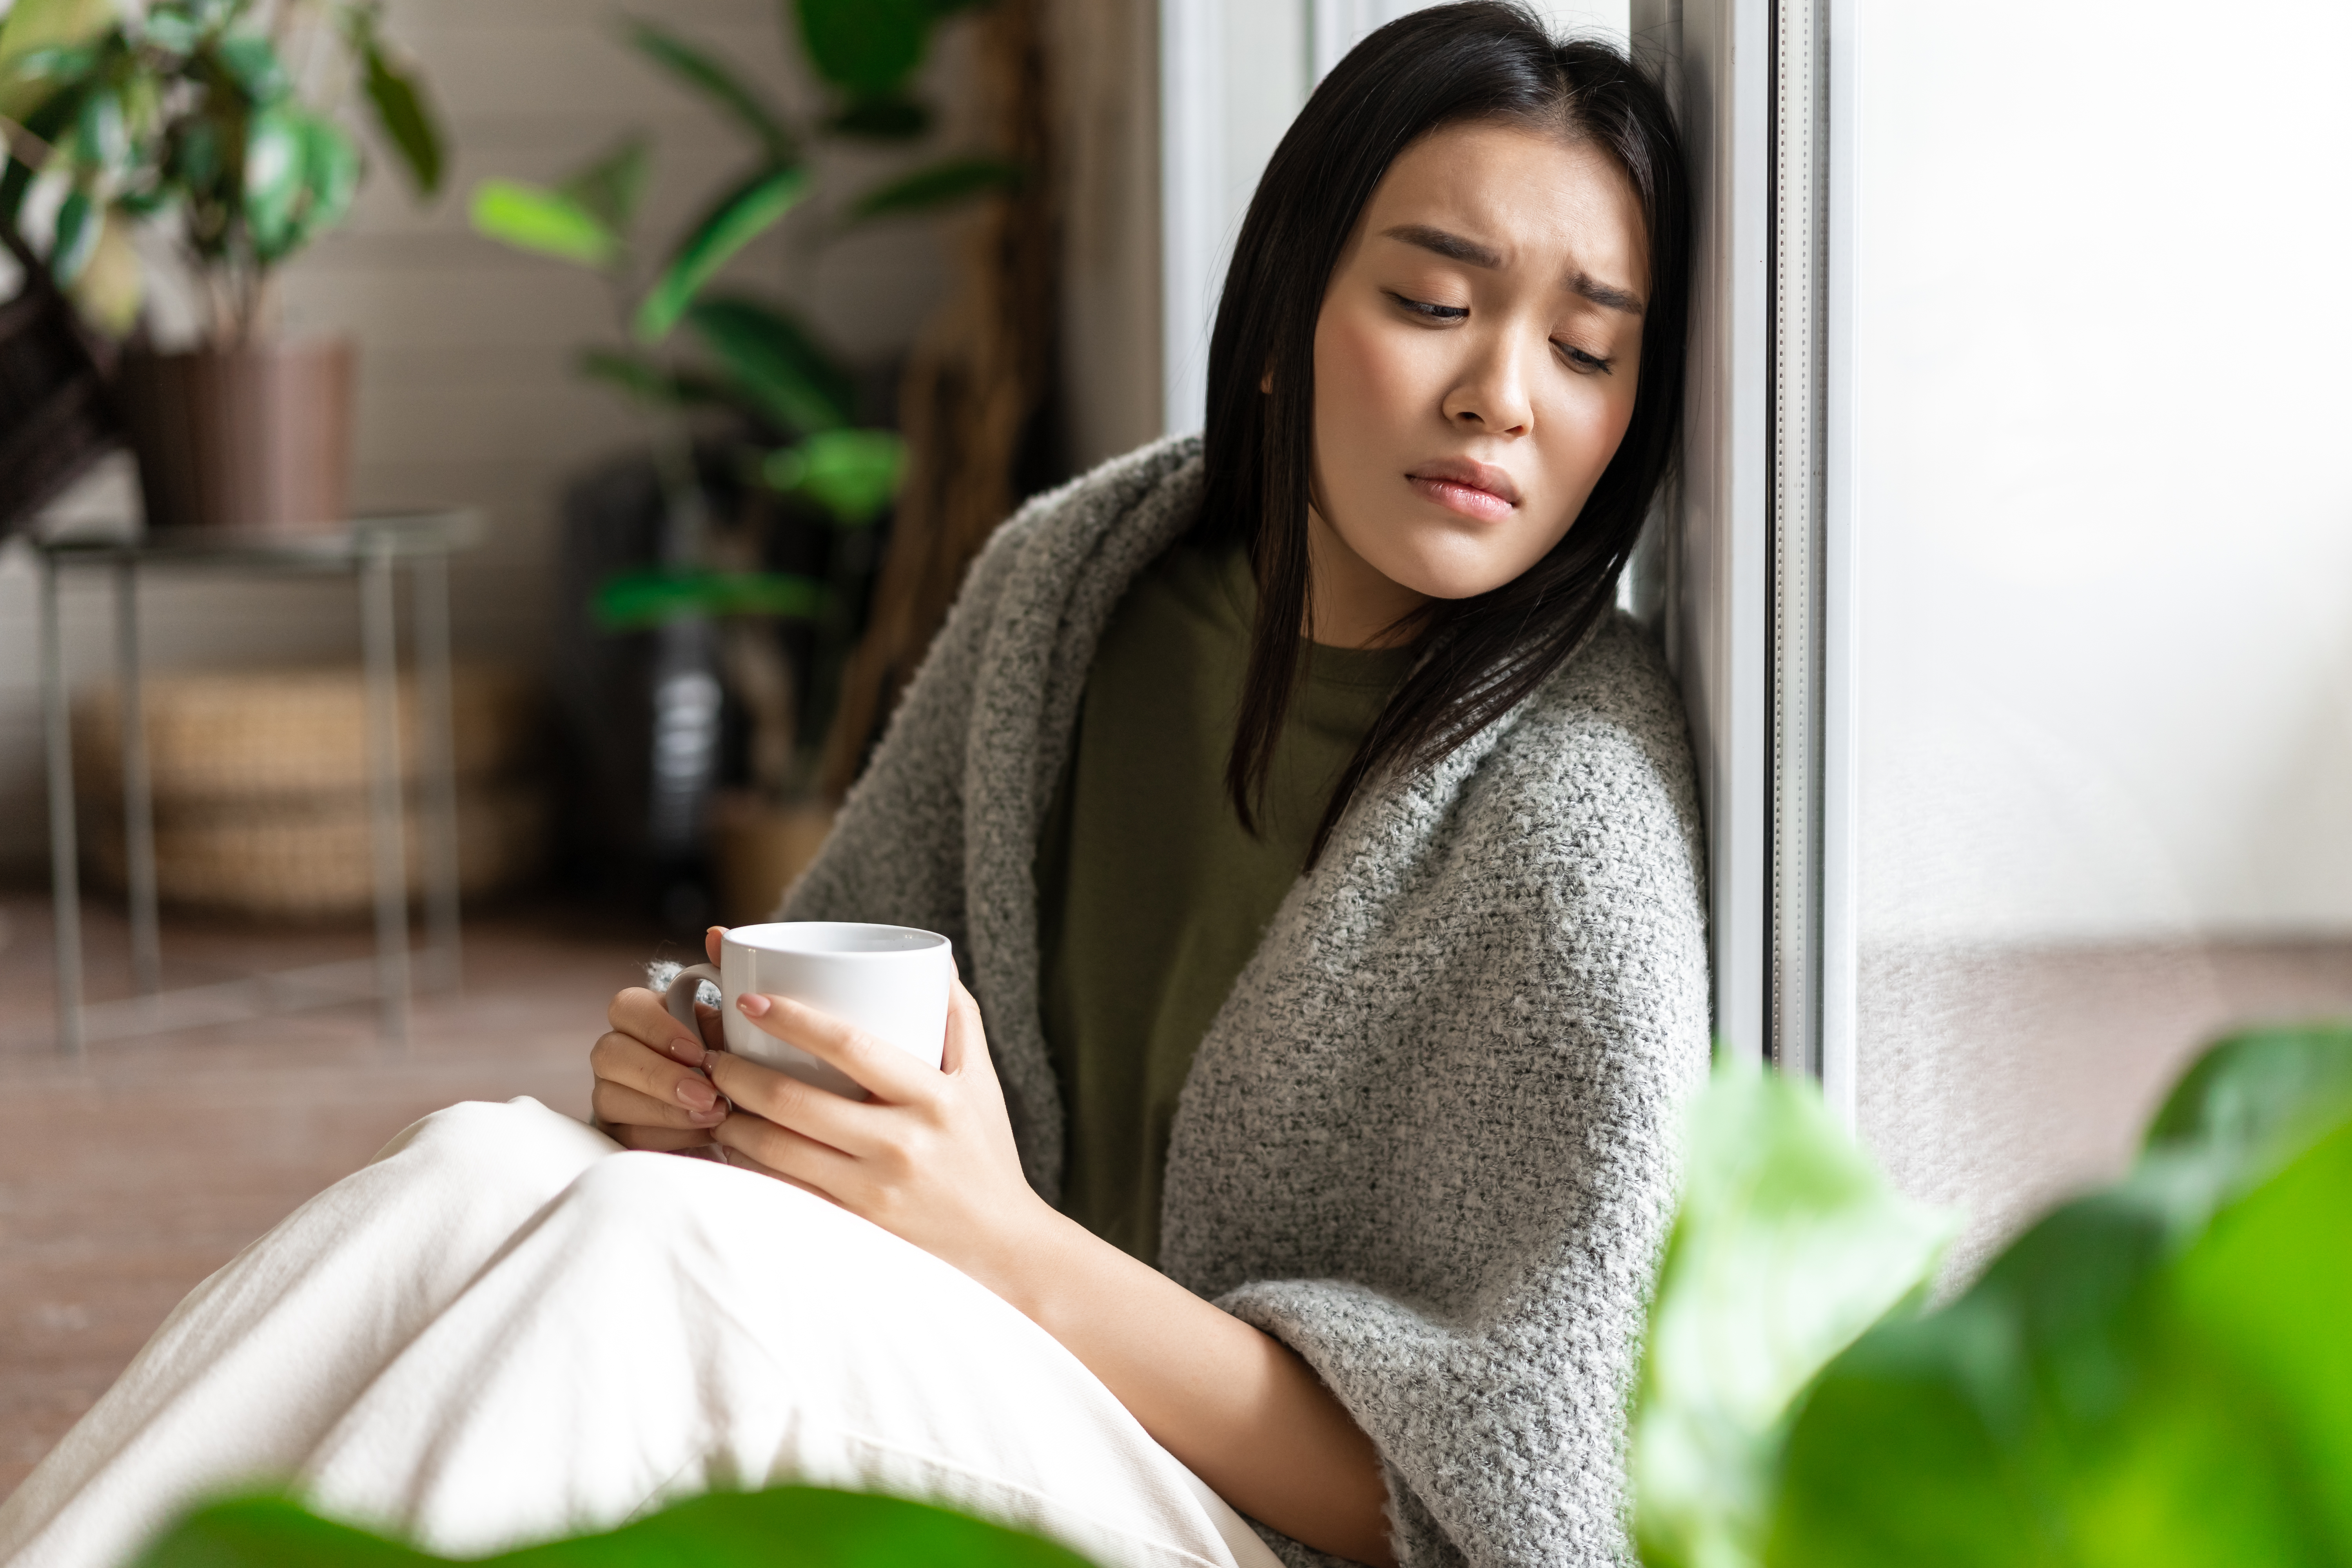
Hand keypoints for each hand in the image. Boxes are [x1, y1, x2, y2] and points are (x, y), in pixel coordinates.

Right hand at [589, 926, 730, 1150]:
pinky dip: (667, 1138)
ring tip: (715, 1117)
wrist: (740, 1106)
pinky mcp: (619, 1131)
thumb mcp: (737, 1017)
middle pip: (609, 1055)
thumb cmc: (733, 1053)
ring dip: (666, 1111)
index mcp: (643, 1016)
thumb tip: (718, 935)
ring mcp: (612, 1092)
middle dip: (659, 1077)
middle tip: (707, 1094)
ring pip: (613, 1099)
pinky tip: (704, 1137)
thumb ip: (728, 973)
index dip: (655, 1028)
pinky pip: (626, 1136)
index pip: (625, 1006)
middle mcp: (618, 1051)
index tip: (696, 1050)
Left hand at [704, 977, 1054, 1289]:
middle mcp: (900, 1145)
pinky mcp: (853, 1229)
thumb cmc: (986, 1155)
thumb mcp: (983, 1082)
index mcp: (931, 1097)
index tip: (749, 1000)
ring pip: (777, 1152)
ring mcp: (872, 1192)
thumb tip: (934, 957)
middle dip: (737, 1073)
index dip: (792, 1019)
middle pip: (795, 1101)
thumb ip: (959, 1016)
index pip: (850, 1045)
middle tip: (711, 1053)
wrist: (1003, 1249)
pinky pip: (784, 1193)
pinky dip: (748, 1169)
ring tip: (712, 1099)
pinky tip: (730, 1149)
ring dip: (733, 1121)